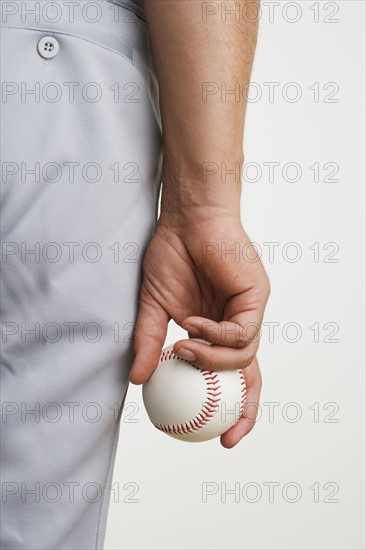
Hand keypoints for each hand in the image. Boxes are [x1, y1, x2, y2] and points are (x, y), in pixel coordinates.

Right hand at [129, 211, 269, 446]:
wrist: (186, 220)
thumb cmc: (172, 256)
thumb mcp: (154, 307)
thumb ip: (150, 342)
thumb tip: (139, 380)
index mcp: (214, 332)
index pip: (229, 378)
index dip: (228, 409)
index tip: (215, 437)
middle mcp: (236, 326)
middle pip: (252, 378)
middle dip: (245, 412)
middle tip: (227, 436)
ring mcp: (248, 313)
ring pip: (243, 357)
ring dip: (210, 361)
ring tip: (181, 348)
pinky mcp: (256, 297)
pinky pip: (242, 332)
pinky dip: (215, 335)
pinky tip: (193, 323)